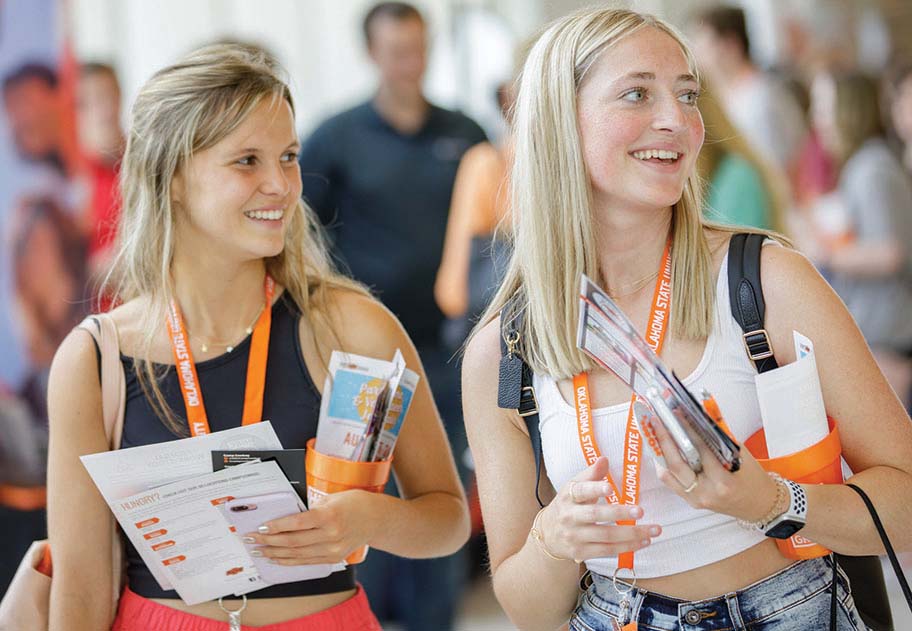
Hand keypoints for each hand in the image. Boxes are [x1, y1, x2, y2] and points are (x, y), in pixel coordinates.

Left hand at [244, 489, 377, 564]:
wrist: (376, 519)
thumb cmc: (354, 503)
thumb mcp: (332, 498)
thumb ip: (310, 508)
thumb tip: (286, 517)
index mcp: (329, 516)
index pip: (296, 523)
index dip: (275, 526)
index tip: (260, 526)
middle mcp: (330, 535)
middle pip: (292, 541)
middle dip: (268, 541)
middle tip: (252, 539)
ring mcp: (332, 549)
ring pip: (296, 554)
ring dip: (274, 553)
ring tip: (259, 550)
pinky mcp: (332, 558)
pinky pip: (306, 562)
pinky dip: (289, 561)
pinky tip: (276, 558)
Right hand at [537, 457, 659, 561]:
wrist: (548, 534)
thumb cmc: (567, 506)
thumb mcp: (574, 487)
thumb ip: (591, 475)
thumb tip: (604, 459)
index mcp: (568, 496)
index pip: (580, 491)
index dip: (594, 489)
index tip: (609, 488)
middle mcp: (570, 516)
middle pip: (596, 515)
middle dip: (619, 513)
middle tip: (641, 511)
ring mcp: (575, 536)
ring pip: (606, 536)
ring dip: (632, 534)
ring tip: (653, 530)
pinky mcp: (581, 552)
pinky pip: (607, 551)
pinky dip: (627, 547)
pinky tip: (643, 541)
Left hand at [646, 414, 777, 522]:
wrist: (760, 505)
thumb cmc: (754, 479)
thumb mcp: (742, 454)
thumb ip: (719, 436)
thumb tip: (700, 415)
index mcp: (723, 481)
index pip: (699, 449)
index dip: (686, 428)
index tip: (677, 413)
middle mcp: (706, 492)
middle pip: (676, 464)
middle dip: (663, 439)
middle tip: (657, 421)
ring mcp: (696, 499)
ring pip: (667, 475)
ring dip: (659, 452)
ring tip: (654, 433)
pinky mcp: (691, 501)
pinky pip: (671, 482)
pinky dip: (665, 465)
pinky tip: (663, 451)